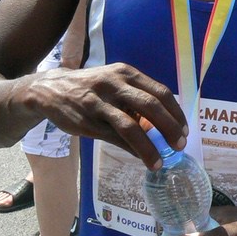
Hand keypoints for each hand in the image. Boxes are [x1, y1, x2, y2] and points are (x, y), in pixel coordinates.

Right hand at [24, 62, 187, 168]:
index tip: (185, 130)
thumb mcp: (115, 85)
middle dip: (170, 128)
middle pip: (151, 105)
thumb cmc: (91, 89)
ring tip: (160, 162)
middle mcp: (115, 84)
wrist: (51, 90)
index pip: (160, 92)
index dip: (176, 113)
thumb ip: (137, 100)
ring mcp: (100, 102)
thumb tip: (163, 127)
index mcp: (126, 73)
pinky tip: (141, 158)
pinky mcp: (88, 120)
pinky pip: (114, 137)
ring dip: (150, 146)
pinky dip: (131, 149)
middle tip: (180, 145)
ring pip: (132, 126)